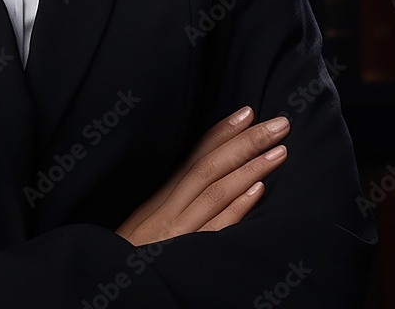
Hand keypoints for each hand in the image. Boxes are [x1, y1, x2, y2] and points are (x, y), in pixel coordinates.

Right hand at [115, 105, 289, 245]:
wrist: (115, 284)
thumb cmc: (134, 255)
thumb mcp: (148, 222)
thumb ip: (175, 202)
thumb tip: (212, 178)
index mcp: (161, 197)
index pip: (196, 156)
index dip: (223, 132)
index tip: (248, 112)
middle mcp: (169, 209)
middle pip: (209, 166)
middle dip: (246, 142)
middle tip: (279, 124)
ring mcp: (178, 231)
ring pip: (215, 191)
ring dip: (250, 168)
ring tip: (278, 150)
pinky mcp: (185, 255)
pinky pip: (215, 228)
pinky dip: (237, 208)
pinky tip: (259, 191)